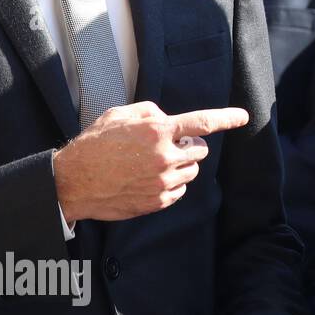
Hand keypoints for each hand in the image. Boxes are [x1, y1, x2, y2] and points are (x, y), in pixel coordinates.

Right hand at [53, 102, 248, 222]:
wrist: (72, 182)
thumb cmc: (94, 145)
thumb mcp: (120, 115)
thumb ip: (152, 112)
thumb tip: (170, 119)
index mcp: (157, 131)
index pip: (202, 123)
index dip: (226, 118)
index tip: (243, 117)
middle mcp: (164, 157)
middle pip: (199, 151)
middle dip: (189, 147)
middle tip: (166, 147)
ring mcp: (162, 182)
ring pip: (192, 172)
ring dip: (181, 166)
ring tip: (153, 164)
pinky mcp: (158, 201)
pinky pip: (180, 191)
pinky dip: (171, 184)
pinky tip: (148, 179)